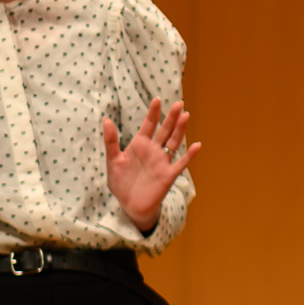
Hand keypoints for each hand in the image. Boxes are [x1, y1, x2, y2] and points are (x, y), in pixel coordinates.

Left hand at [104, 98, 198, 232]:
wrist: (129, 204)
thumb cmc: (121, 182)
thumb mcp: (113, 160)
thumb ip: (111, 141)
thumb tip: (106, 120)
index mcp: (139, 145)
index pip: (148, 125)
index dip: (153, 113)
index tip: (156, 100)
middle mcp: (153, 150)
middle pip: (165, 130)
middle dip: (171, 117)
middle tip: (179, 103)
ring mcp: (162, 162)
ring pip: (174, 142)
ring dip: (180, 130)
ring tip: (186, 116)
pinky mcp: (168, 175)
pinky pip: (181, 163)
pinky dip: (190, 155)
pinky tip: (197, 145)